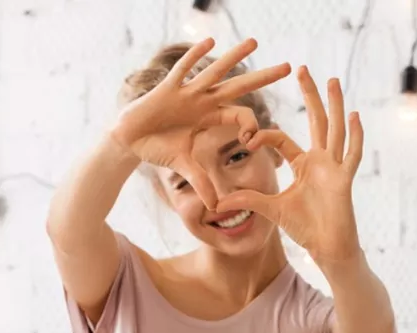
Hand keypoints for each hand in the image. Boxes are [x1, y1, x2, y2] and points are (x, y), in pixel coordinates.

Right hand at [112, 38, 291, 208]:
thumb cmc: (158, 149)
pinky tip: (210, 41)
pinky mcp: (167, 89)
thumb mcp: (184, 166)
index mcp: (210, 117)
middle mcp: (203, 102)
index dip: (250, 123)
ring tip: (255, 42)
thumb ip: (201, 183)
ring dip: (234, 57)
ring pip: (215, 72)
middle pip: (238, 86)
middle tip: (287, 67)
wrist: (129, 141)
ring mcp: (186, 93)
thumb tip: (216, 207)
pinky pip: (183, 70)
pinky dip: (194, 56)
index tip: (250, 139)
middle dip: (262, 78)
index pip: (240, 114)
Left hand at [216, 66, 363, 263]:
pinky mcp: (344, 180)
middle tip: (303, 69)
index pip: (281, 139)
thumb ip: (249, 201)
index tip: (247, 138)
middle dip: (310, 95)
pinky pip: (352, 154)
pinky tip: (354, 115)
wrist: (327, 248)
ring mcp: (334, 168)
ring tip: (332, 80)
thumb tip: (218, 202)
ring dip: (334, 104)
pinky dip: (355, 136)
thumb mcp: (271, 209)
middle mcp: (320, 160)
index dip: (263, 135)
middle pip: (315, 121)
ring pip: (335, 129)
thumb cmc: (305, 227)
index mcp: (303, 164)